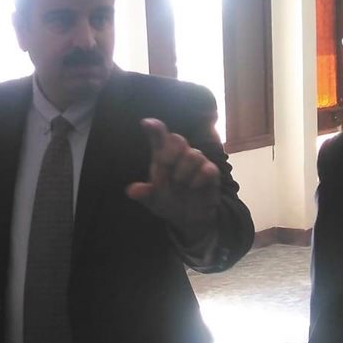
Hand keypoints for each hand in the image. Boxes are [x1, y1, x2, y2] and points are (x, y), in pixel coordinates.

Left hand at [125, 118, 219, 245]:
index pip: (158, 137)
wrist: (188, 219)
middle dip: (170, 155)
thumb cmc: (169, 203)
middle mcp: (180, 155)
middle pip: (177, 139)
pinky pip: (208, 168)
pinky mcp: (211, 173)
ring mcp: (197, 162)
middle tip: (166, 170)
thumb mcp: (153, 201)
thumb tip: (131, 192)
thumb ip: (144, 194)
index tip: (146, 123)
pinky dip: (199, 179)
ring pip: (193, 154)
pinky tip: (193, 187)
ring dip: (184, 173)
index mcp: (162, 157)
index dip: (154, 128)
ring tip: (181, 186)